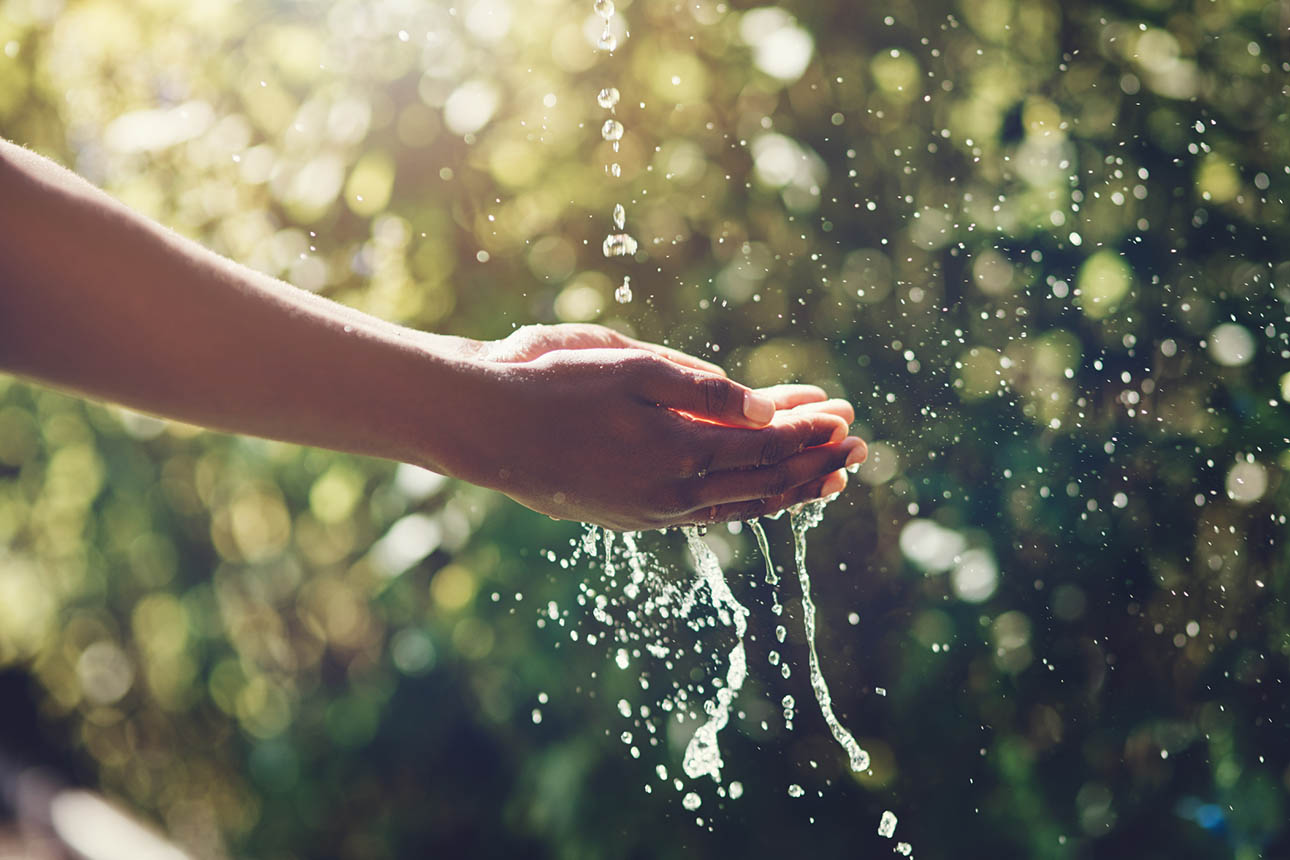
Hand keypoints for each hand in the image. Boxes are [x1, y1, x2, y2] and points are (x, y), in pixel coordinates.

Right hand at [435, 335, 866, 529]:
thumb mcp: (634, 366)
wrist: (486, 426)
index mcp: (680, 452)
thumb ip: (706, 391)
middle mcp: (674, 493)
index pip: (769, 447)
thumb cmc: (554, 381)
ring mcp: (654, 511)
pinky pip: (709, 512)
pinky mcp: (635, 516)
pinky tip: (762, 490)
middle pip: (766, 483)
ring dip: (791, 488)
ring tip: (830, 475)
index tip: (845, 413)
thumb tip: (768, 413)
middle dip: (815, 460)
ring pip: (741, 505)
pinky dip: (748, 499)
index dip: (811, 430)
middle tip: (858, 445)